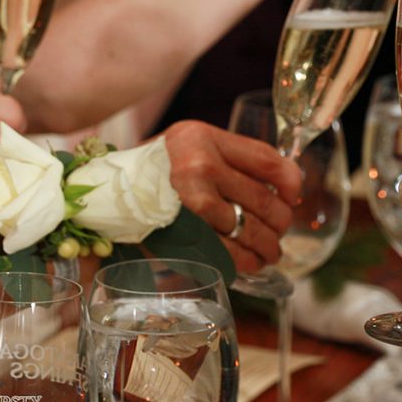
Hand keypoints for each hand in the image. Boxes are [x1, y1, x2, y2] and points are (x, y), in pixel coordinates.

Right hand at [163, 120, 299, 271]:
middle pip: (262, 199)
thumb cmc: (160, 172)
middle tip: (279, 233)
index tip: (293, 197)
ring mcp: (188, 201)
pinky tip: (251, 262)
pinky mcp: (181, 232)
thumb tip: (286, 191)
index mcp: (204, 139)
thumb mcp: (195, 148)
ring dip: (267, 246)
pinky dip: (245, 260)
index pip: (266, 159)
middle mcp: (198, 165)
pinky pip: (227, 251)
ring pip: (248, 228)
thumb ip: (234, 161)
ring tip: (270, 252)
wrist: (108, 194)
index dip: (290, 181)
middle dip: (279, 223)